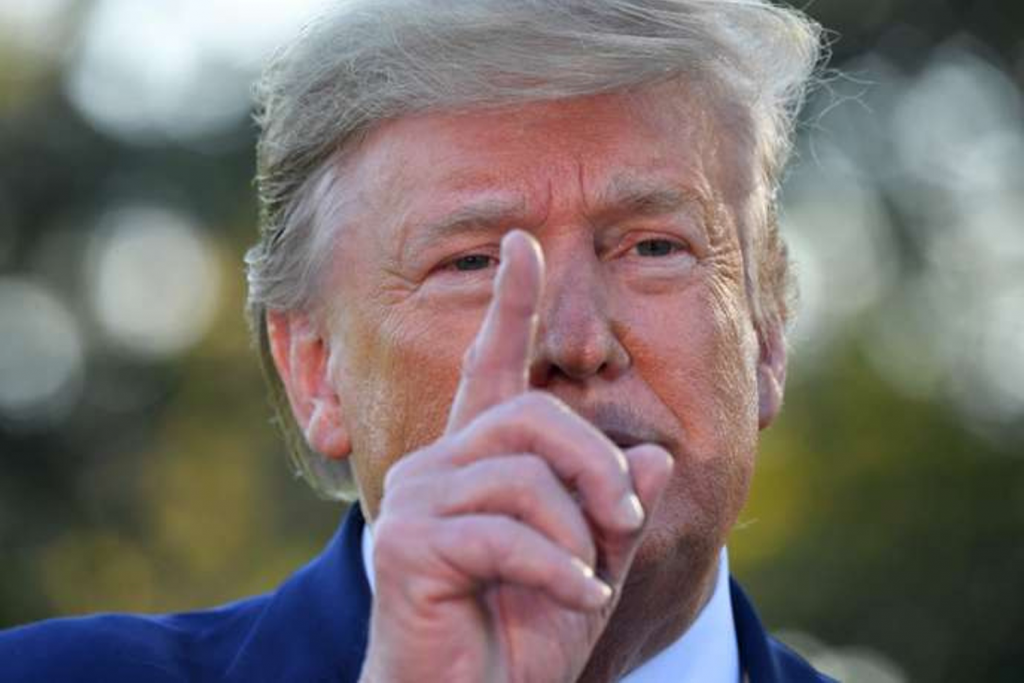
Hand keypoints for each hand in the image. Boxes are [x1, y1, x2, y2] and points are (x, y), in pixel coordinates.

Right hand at [359, 231, 673, 682]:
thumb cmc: (521, 639)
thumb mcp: (590, 566)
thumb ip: (615, 510)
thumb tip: (651, 455)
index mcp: (479, 463)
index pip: (491, 368)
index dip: (510, 307)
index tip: (525, 246)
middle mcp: (440, 466)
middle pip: (532, 414)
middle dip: (594, 465)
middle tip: (624, 522)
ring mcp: (417, 501)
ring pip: (525, 474)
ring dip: (578, 532)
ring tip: (587, 578)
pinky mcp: (406, 544)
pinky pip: (507, 532)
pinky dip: (560, 568)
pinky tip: (577, 596)